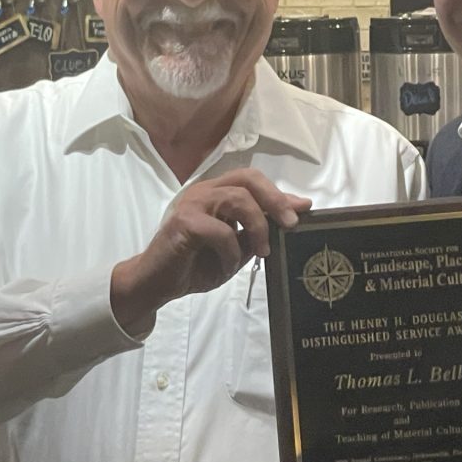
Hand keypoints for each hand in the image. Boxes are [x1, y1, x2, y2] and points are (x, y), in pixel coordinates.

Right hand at [110, 168, 310, 332]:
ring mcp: (193, 203)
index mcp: (217, 193)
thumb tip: (293, 215)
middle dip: (275, 200)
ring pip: (238, 199)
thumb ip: (257, 231)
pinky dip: (230, 252)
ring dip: (257, 228)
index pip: (252, 181)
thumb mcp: (235, 248)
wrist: (157, 283)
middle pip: (248, 178)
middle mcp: (205, 191)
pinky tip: (226, 266)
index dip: (280, 193)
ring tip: (261, 252)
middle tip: (290, 224)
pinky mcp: (183, 221)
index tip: (304, 208)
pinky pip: (221, 231)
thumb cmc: (195, 265)